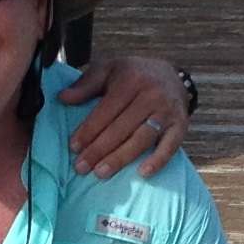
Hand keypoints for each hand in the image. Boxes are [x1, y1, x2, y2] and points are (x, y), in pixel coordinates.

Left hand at [57, 54, 189, 179]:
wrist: (171, 75)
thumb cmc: (133, 75)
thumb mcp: (109, 70)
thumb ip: (86, 84)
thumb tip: (62, 98)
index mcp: (131, 79)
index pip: (106, 110)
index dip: (89, 130)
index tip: (74, 147)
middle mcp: (151, 94)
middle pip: (122, 127)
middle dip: (99, 149)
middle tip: (82, 167)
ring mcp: (167, 111)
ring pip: (142, 138)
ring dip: (121, 158)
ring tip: (101, 173)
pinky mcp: (181, 125)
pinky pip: (171, 145)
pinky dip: (158, 160)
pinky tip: (143, 173)